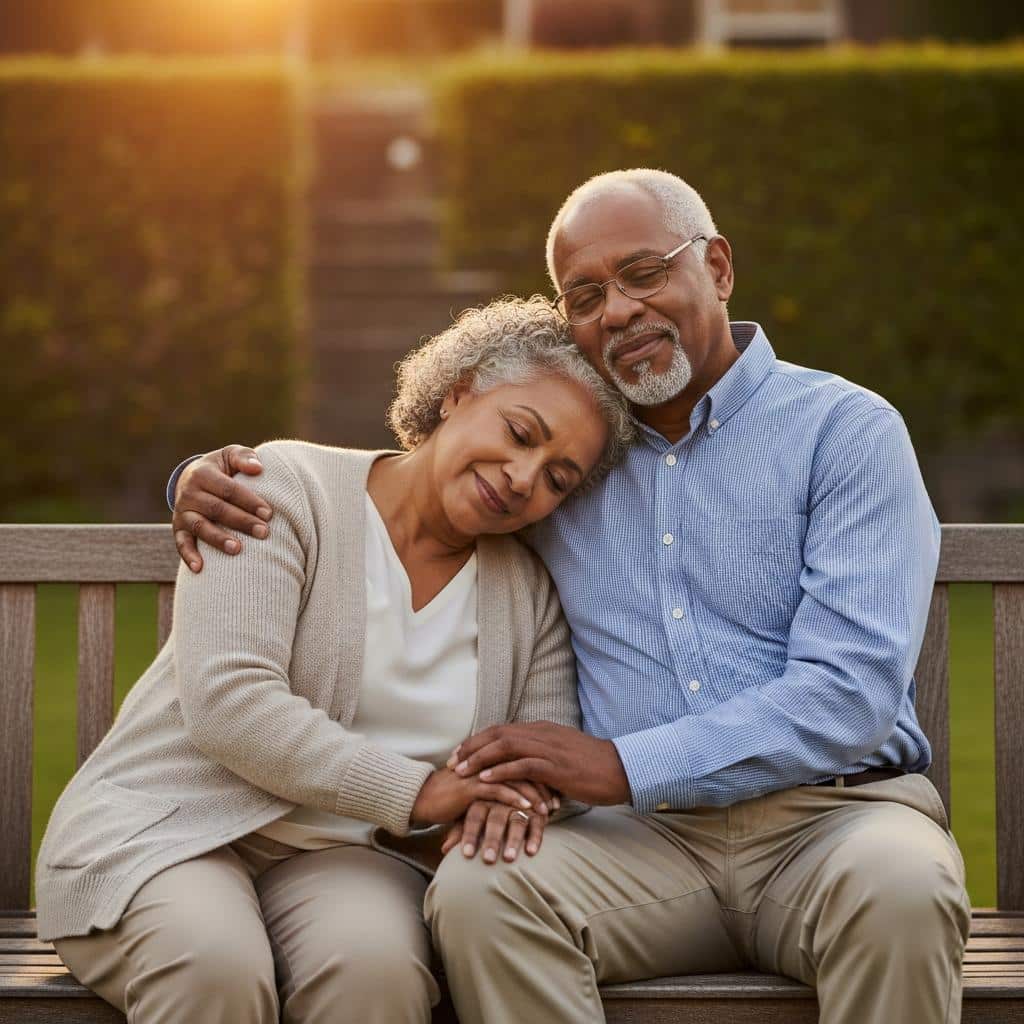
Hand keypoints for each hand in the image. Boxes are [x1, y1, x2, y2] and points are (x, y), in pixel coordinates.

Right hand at [172, 445, 271, 571]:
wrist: (192, 477)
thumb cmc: (222, 468)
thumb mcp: (230, 455)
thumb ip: (244, 457)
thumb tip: (258, 468)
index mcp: (203, 474)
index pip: (229, 490)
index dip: (249, 501)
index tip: (269, 513)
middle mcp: (189, 493)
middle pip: (217, 509)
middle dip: (242, 522)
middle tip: (264, 532)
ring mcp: (182, 512)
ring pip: (200, 527)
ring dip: (218, 539)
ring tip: (238, 549)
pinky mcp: (178, 528)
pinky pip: (181, 543)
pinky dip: (188, 556)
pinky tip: (200, 568)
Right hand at [410, 767, 546, 827]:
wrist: (423, 798)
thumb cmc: (454, 795)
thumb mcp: (481, 788)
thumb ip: (500, 784)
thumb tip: (523, 794)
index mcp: (493, 757)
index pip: (526, 759)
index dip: (544, 775)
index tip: (559, 792)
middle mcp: (488, 760)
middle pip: (525, 766)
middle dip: (544, 785)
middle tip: (559, 802)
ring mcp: (480, 771)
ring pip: (515, 779)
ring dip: (533, 795)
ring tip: (548, 810)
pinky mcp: (470, 786)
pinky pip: (498, 790)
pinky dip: (515, 800)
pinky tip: (528, 811)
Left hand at [441, 801, 546, 863]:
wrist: (519, 785)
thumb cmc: (491, 806)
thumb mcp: (474, 813)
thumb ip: (460, 830)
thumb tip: (443, 848)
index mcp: (483, 797)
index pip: (473, 816)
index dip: (469, 835)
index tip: (466, 856)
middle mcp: (502, 799)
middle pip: (495, 819)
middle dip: (491, 839)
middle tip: (487, 860)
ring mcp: (521, 803)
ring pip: (517, 820)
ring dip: (513, 840)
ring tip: (508, 859)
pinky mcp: (538, 809)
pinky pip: (538, 822)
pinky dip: (535, 836)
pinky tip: (530, 852)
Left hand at [450, 721, 630, 805]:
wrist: (621, 770)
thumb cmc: (592, 769)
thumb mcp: (562, 759)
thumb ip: (540, 761)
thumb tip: (521, 773)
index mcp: (542, 730)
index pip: (502, 730)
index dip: (478, 740)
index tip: (459, 753)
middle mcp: (542, 734)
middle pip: (498, 734)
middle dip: (471, 747)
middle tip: (451, 762)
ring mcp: (550, 748)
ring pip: (506, 746)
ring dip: (480, 758)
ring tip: (461, 771)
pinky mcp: (557, 766)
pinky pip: (523, 765)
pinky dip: (501, 771)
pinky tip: (485, 780)